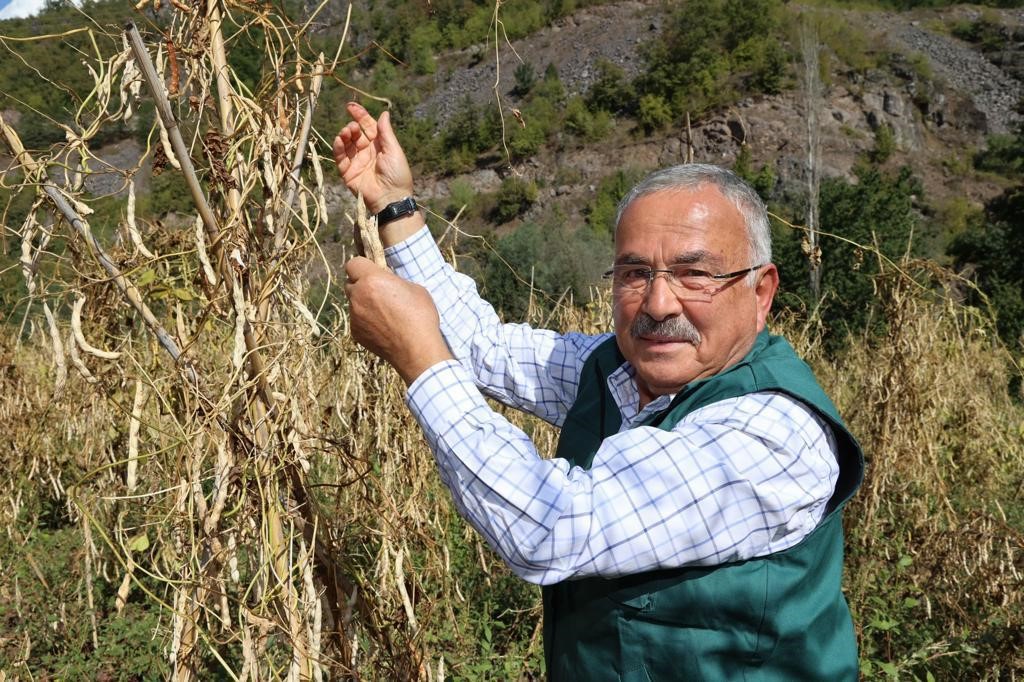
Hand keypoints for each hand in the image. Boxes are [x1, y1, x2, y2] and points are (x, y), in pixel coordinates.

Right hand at [333, 102, 413, 214]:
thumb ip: (386, 132)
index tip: (351, 106)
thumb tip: (384, 113)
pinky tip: (339, 140)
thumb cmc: (397, 174)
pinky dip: (338, 147)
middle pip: (355, 134)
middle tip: (353, 127)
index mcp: (379, 145)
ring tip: (346, 132)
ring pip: (346, 144)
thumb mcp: (394, 150)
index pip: (367, 126)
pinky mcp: (348, 172)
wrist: (391, 197)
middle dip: (352, 127)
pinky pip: (340, 157)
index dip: (360, 115)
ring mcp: (356, 161)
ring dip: (344, 135)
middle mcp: (367, 151)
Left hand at [344, 257, 452, 384]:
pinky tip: (384, 328)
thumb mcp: (414, 288)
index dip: (363, 267)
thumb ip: (394, 281)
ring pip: (354, 303)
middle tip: (379, 293)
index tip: (373, 272)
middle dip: (362, 285)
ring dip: (364, 304)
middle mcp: (358, 296)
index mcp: (371, 280)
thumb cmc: (420, 316)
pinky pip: (357, 320)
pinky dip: (366, 321)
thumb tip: (388, 283)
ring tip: (385, 314)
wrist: (416, 349)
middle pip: (350, 283)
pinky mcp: (356, 333)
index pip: (353, 263)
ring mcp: (354, 316)